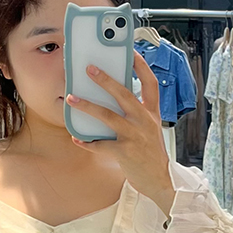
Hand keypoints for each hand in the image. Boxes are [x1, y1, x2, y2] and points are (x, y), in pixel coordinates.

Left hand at [66, 49, 174, 216]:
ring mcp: (135, 136)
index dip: (141, 66)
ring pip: (107, 116)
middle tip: (89, 68)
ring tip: (71, 98)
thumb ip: (136, 114)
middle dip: (105, 79)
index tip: (130, 52)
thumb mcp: (150, 130)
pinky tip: (77, 137)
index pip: (150, 83)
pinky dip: (87, 141)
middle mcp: (144, 121)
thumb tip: (112, 100)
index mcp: (152, 113)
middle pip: (124, 94)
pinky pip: (101, 144)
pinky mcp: (125, 152)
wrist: (161, 181)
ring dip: (87, 106)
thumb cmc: (151, 154)